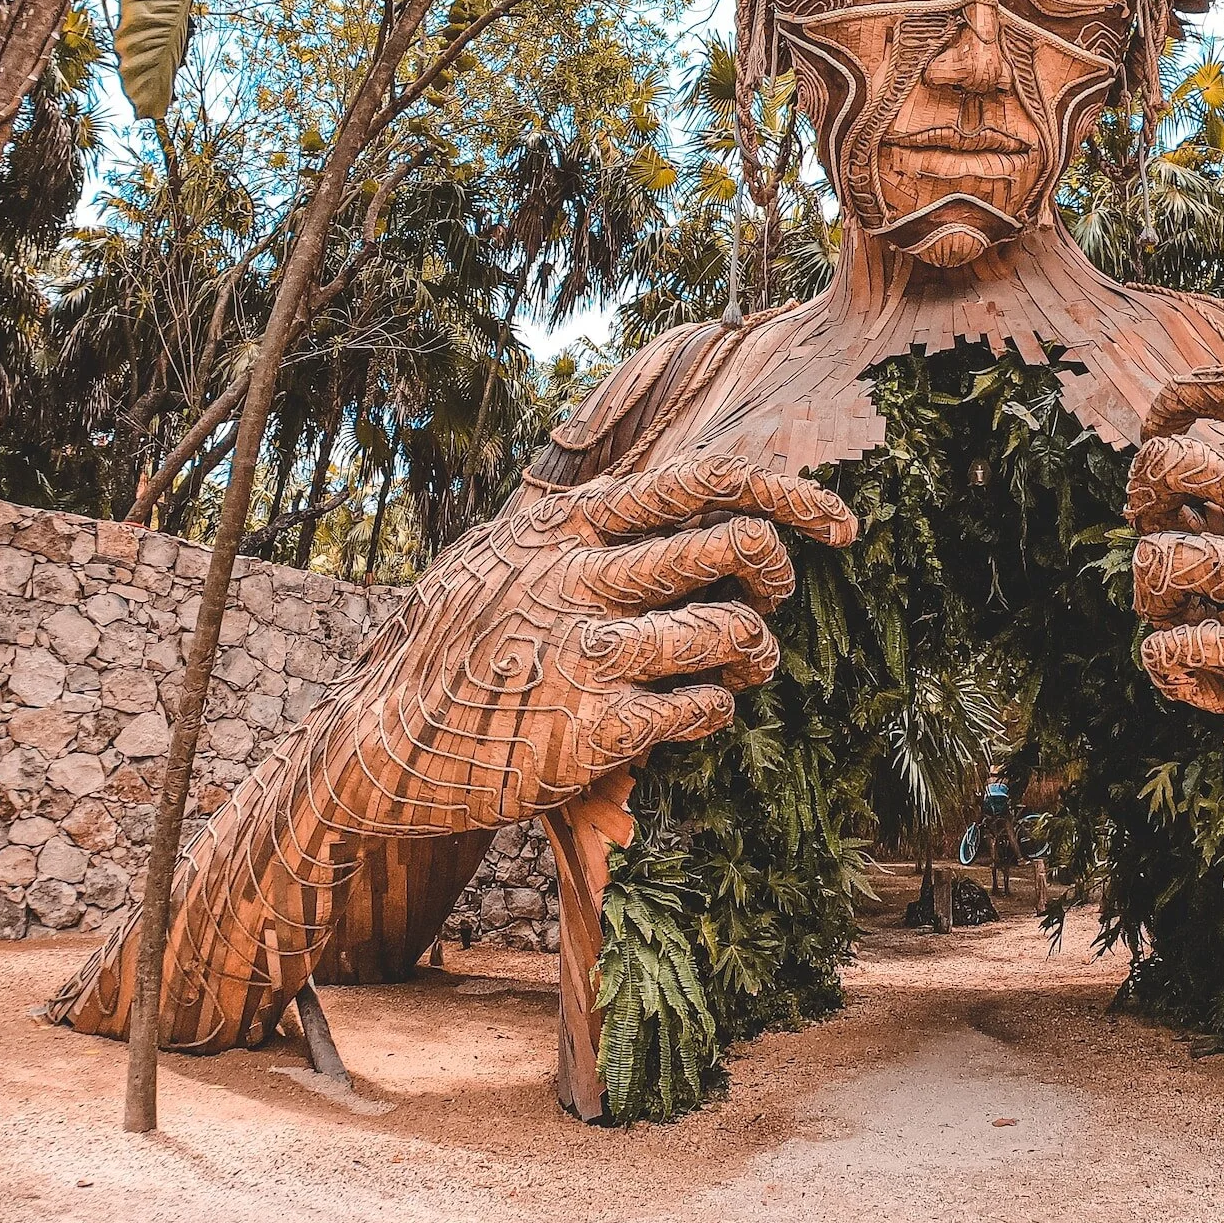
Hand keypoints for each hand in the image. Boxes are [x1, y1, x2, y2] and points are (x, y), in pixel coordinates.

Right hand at [351, 453, 858, 828]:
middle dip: (780, 574)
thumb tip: (660, 493)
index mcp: (567, 527)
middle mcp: (581, 578)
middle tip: (773, 600)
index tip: (841, 524)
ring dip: (757, 654)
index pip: (702, 480)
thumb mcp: (501, 556)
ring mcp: (587, 653)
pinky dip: (715, 712)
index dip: (790, 495)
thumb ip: (576, 527)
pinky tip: (692, 716)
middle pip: (735, 547)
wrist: (382, 742)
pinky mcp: (593, 729)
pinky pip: (702, 709)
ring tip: (742, 669)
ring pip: (732, 632)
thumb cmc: (456, 646)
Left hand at [1124, 362, 1223, 824]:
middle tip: (1153, 519)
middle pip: (1189, 463)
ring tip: (1171, 609)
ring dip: (1150, 581)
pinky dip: (1168, 665)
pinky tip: (1199, 686)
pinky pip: (1182, 649)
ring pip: (1173, 556)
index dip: (1192, 393)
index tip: (1164, 419)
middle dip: (1147, 483)